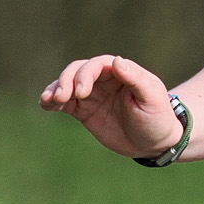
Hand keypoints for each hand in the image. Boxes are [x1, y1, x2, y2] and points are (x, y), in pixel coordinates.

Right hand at [40, 54, 181, 157]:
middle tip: (62, 97)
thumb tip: (116, 61)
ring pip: (67, 84)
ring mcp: (91, 94)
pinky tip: (45, 104)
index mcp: (120, 72)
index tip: (81, 92)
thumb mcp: (151, 98)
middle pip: (77, 71)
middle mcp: (103, 79)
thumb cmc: (158, 118)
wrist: (154, 142)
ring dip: (55, 89)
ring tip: (48, 100)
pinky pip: (64, 103)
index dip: (85, 75)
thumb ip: (135, 78)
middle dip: (66, 81)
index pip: (97, 65)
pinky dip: (52, 102)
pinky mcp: (83, 110)